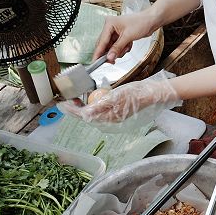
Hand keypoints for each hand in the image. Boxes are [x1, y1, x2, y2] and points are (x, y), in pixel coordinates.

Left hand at [58, 78, 181, 128]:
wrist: (153, 95)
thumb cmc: (137, 94)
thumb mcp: (117, 96)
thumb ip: (100, 105)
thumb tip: (85, 113)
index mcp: (109, 117)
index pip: (84, 116)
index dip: (72, 110)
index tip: (62, 104)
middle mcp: (109, 120)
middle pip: (87, 116)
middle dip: (75, 108)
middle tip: (66, 99)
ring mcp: (113, 117)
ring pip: (92, 114)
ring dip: (83, 106)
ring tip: (76, 97)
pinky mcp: (116, 113)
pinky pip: (100, 111)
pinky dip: (92, 105)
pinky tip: (91, 98)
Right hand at [93, 12, 155, 62]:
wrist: (152, 20)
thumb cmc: (141, 23)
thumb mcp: (128, 37)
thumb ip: (117, 48)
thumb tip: (109, 57)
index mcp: (109, 24)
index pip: (101, 41)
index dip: (98, 53)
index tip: (95, 62)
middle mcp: (110, 27)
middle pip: (105, 45)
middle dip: (111, 53)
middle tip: (113, 61)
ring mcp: (116, 32)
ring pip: (112, 47)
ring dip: (119, 51)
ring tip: (127, 47)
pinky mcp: (121, 36)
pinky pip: (118, 47)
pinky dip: (123, 49)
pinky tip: (129, 45)